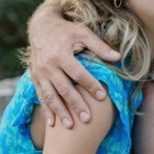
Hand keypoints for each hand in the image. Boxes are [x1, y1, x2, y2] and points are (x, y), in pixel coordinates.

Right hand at [29, 8, 119, 127]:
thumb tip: (118, 57)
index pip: (78, 73)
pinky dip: (46, 110)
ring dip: (60, 112)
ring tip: (70, 126)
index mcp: (60, 54)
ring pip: (50, 96)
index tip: (102, 96)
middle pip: (64, 88)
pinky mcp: (35, 77)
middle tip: (87, 119)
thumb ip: (99, 46)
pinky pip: (40, 96)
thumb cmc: (65, 30)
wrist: (40, 27)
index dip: (90, 85)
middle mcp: (48, 66)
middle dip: (76, 104)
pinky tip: (52, 124)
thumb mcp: (83, 33)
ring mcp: (40, 73)